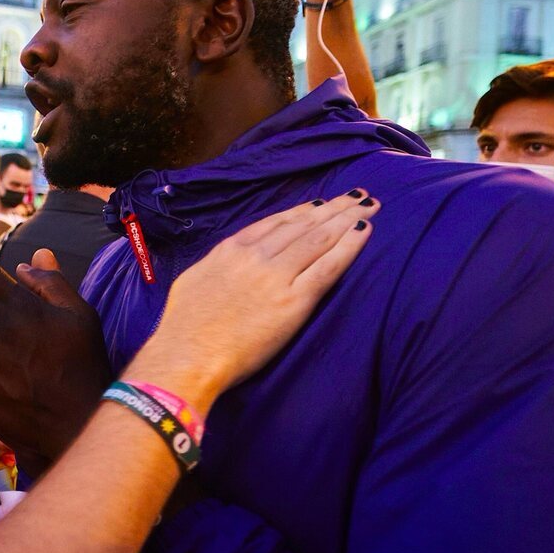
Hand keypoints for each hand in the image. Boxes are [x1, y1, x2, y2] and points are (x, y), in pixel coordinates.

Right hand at [126, 191, 378, 406]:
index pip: (276, 222)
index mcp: (231, 250)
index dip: (304, 210)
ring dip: (347, 219)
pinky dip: (348, 247)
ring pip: (319, 238)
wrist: (187, 355)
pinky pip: (328, 267)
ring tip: (369, 207)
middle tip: (358, 197)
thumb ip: (218, 263)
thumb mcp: (194, 279)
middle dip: (334, 208)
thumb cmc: (183, 327)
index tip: (322, 204)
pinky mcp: (293, 301)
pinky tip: (364, 233)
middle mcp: (255, 256)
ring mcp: (276, 276)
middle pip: (303, 223)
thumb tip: (231, 258)